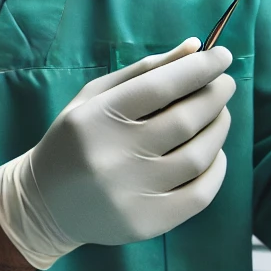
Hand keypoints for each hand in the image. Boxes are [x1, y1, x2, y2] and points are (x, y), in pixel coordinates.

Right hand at [0, 39, 235, 268]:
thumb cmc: (74, 140)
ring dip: (218, 128)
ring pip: (198, 156)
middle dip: (214, 96)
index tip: (222, 56)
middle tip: (224, 84)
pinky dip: (216, 168)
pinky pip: (200, 194)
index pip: (161, 86)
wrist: (45, 204)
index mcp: (97, 118)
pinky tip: (213, 152)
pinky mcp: (146, 223)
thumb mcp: (96, 97)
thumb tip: (195, 48)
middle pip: (185, 120)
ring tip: (219, 114)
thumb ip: (143, 71)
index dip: (199, 69)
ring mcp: (131, 194)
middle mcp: (113, 156)